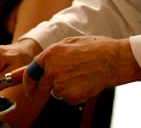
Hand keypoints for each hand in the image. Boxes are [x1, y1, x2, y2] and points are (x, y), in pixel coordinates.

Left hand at [22, 36, 140, 104]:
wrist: (114, 60)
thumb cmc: (96, 48)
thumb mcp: (70, 42)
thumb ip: (52, 53)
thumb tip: (40, 63)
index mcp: (51, 55)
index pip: (30, 72)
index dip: (27, 81)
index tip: (28, 88)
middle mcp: (53, 71)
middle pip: (43, 85)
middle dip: (50, 83)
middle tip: (68, 75)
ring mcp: (61, 85)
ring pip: (56, 92)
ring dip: (64, 87)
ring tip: (81, 74)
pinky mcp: (71, 97)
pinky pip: (67, 98)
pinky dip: (74, 93)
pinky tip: (85, 82)